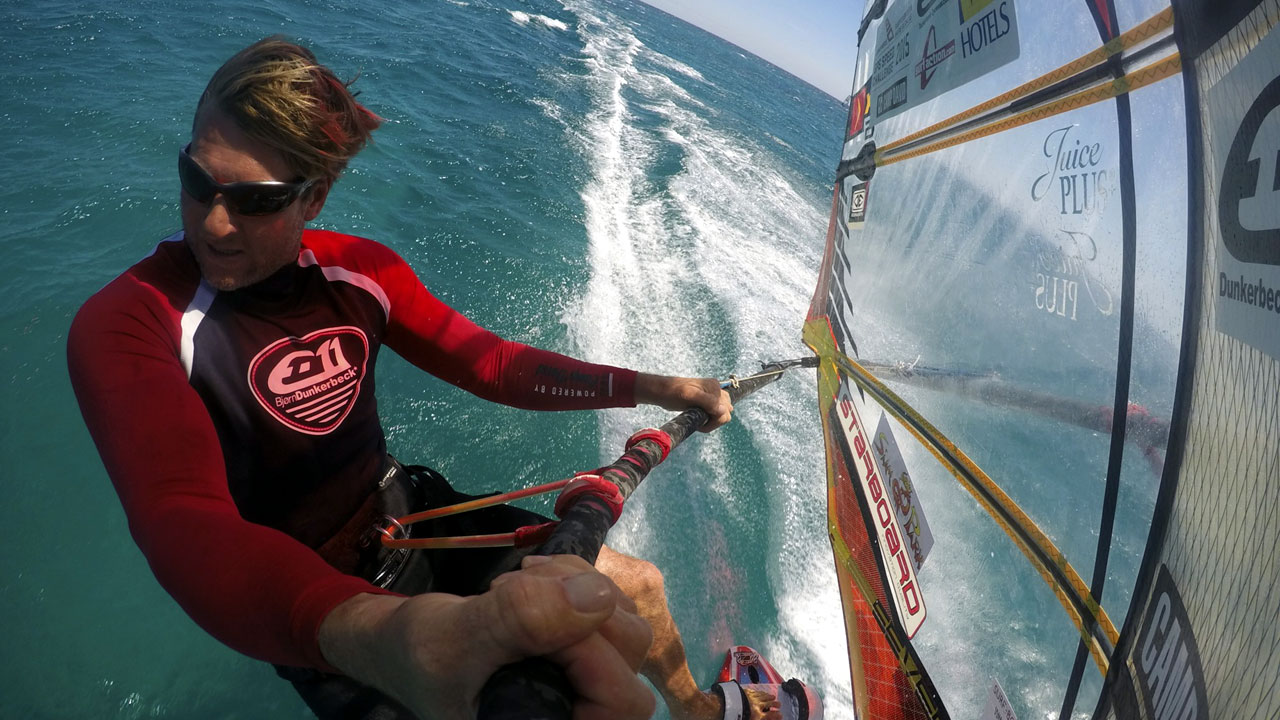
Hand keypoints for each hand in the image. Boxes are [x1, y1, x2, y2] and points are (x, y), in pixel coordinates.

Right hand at [319, 555, 654, 719]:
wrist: (402, 646)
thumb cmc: (419, 655)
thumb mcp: (457, 636)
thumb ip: (521, 620)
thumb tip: (598, 596)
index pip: (620, 700)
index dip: (592, 649)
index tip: (532, 611)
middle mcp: (577, 713)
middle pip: (630, 655)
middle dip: (578, 606)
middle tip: (516, 584)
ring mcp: (584, 684)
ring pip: (622, 622)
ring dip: (575, 584)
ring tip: (516, 582)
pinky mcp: (583, 652)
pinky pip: (607, 605)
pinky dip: (573, 578)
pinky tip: (530, 580)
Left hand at [635, 373, 731, 430]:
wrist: (662, 391)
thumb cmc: (672, 392)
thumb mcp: (689, 396)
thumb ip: (707, 401)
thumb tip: (724, 410)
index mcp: (714, 387)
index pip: (725, 411)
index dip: (713, 421)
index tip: (699, 425)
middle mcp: (716, 390)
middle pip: (726, 412)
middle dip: (714, 421)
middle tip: (698, 423)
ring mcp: (713, 395)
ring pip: (723, 413)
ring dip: (713, 420)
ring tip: (698, 420)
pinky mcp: (708, 400)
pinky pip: (717, 412)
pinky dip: (711, 419)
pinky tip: (699, 418)